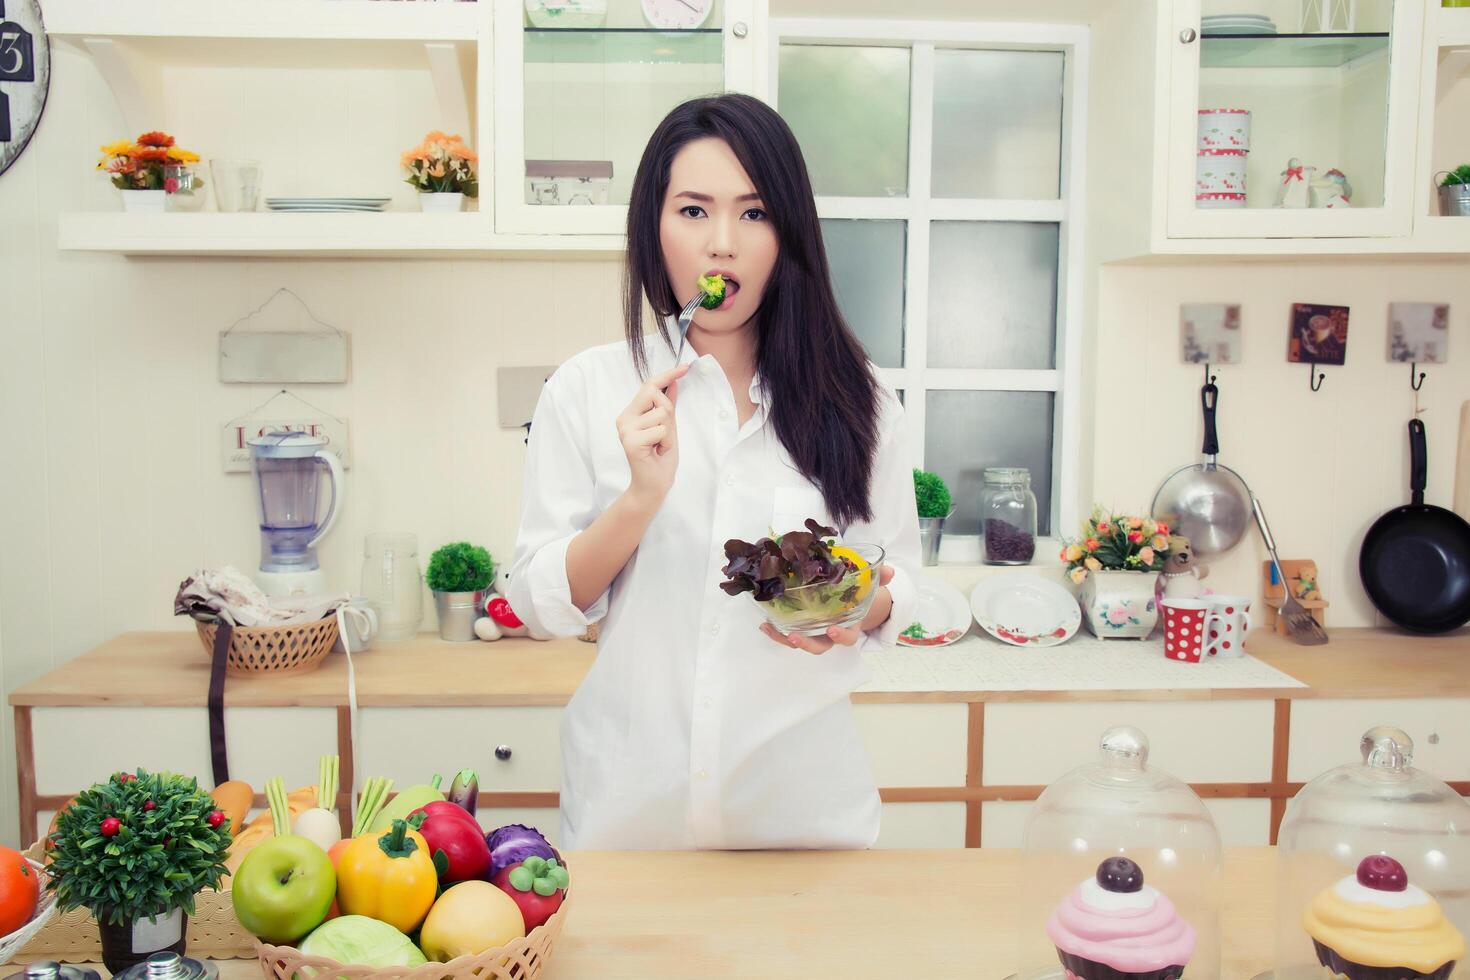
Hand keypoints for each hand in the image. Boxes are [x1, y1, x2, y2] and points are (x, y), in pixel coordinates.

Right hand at [616, 364, 687, 509]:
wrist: (654, 485)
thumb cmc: (660, 457)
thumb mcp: (668, 427)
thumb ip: (667, 405)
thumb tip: (673, 383)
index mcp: (631, 413)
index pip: (648, 387)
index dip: (667, 375)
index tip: (685, 366)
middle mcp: (624, 418)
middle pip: (653, 394)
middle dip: (667, 410)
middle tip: (664, 434)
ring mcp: (625, 429)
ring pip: (661, 413)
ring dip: (668, 431)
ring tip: (660, 446)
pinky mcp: (630, 441)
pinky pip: (660, 429)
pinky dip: (666, 441)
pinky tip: (657, 451)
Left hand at [759, 566, 896, 654]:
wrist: (847, 600)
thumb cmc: (856, 595)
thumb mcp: (869, 586)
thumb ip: (880, 579)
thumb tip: (890, 571)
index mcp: (848, 626)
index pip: (847, 638)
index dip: (841, 637)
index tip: (833, 631)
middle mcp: (830, 634)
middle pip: (819, 646)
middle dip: (807, 644)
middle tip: (795, 637)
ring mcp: (814, 632)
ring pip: (800, 642)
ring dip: (784, 638)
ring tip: (770, 628)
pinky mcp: (799, 626)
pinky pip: (787, 632)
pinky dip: (775, 630)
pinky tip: (763, 623)